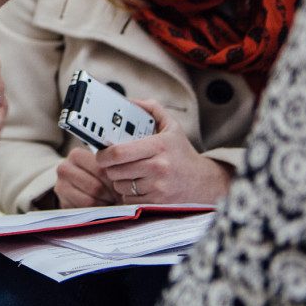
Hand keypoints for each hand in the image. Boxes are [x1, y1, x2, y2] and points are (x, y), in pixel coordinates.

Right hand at [54, 146, 117, 207]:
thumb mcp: (104, 167)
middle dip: (110, 194)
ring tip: (110, 201)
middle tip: (119, 196)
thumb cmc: (98, 174)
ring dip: (104, 204)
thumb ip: (113, 169)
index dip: (114, 181)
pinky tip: (101, 207)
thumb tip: (126, 182)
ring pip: (89, 201)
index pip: (100, 170)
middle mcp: (64, 169)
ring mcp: (60, 187)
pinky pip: (84, 211)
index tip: (123, 185)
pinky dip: (96, 212)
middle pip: (95, 187)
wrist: (82, 185)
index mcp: (76, 155)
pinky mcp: (63, 203)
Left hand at [94, 99, 234, 203]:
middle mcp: (159, 167)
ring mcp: (158, 187)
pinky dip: (128, 194)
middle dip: (109, 167)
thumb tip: (130, 102)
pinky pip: (128, 200)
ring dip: (119, 181)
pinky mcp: (157, 203)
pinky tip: (139, 186)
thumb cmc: (182, 153)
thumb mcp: (171, 127)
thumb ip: (152, 109)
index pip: (119, 152)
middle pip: (115, 170)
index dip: (104, 154)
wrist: (204, 182)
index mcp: (159, 146)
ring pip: (120, 186)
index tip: (101, 153)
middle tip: (113, 164)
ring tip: (130, 174)